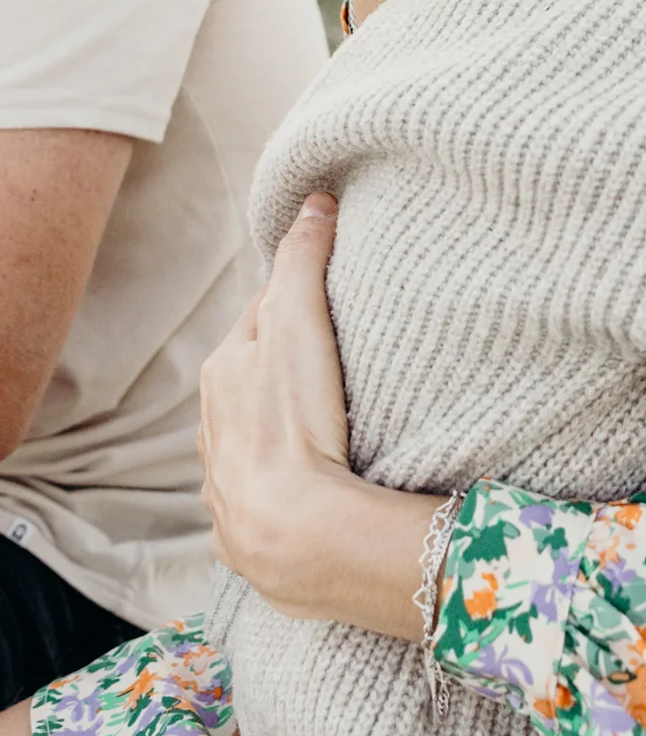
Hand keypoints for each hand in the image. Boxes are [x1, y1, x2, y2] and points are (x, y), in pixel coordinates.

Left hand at [199, 193, 432, 640]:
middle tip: (342, 361)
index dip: (300, 300)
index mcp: (224, 368)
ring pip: (256, 432)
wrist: (291, 533)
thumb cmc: (293, 421)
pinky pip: (265, 488)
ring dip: (284, 423)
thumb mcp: (300, 323)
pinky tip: (311, 481)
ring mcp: (226, 478)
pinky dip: (285, 478)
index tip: (337, 297)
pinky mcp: (246, 525)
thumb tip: (313, 202)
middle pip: (258, 373)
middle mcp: (213, 423)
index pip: (264, 313)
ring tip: (331, 423)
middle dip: (291, 363)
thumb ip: (303, 261)